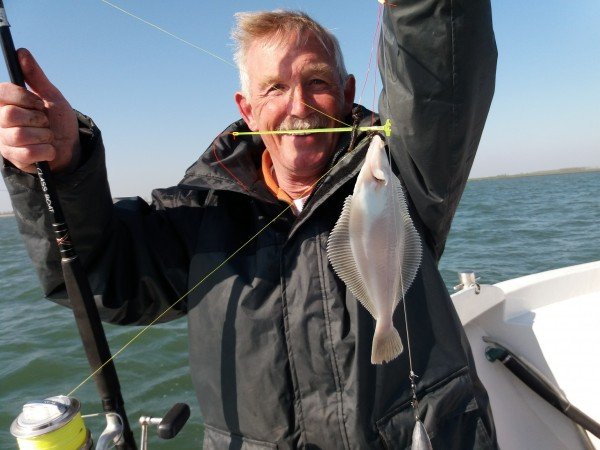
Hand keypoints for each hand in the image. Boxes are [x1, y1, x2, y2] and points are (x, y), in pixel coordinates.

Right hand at [0, 48, 79, 172]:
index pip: (2, 92)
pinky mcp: (13, 158)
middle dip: (37, 119)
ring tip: (48, 136)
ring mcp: (4, 140)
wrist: (70, 147)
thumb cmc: (57, 121)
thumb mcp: (51, 96)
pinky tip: (49, 150)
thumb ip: (35, 77)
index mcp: (6, 102)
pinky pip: (28, 153)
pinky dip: (46, 151)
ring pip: (19, 135)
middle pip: (10, 115)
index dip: (24, 97)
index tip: (39, 103)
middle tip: (45, 122)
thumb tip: (22, 52)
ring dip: (43, 136)